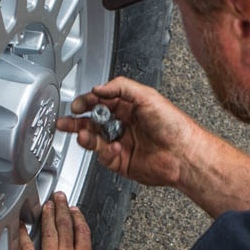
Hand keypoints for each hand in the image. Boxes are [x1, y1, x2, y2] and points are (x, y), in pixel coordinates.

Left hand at [18, 192, 100, 249]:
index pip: (82, 234)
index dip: (78, 219)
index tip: (74, 210)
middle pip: (65, 228)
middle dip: (61, 210)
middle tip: (58, 198)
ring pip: (49, 234)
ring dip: (46, 217)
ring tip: (45, 205)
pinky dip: (23, 236)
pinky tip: (21, 227)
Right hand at [56, 76, 202, 189]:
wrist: (184, 154)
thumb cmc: (173, 125)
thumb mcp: (147, 95)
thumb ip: (120, 88)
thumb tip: (98, 88)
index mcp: (129, 107)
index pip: (101, 102)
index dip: (87, 102)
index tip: (77, 104)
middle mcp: (124, 125)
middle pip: (93, 122)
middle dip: (77, 121)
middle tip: (65, 121)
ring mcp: (122, 143)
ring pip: (95, 140)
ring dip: (85, 136)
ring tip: (81, 134)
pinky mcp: (122, 161)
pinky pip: (103, 156)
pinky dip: (103, 151)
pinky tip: (110, 147)